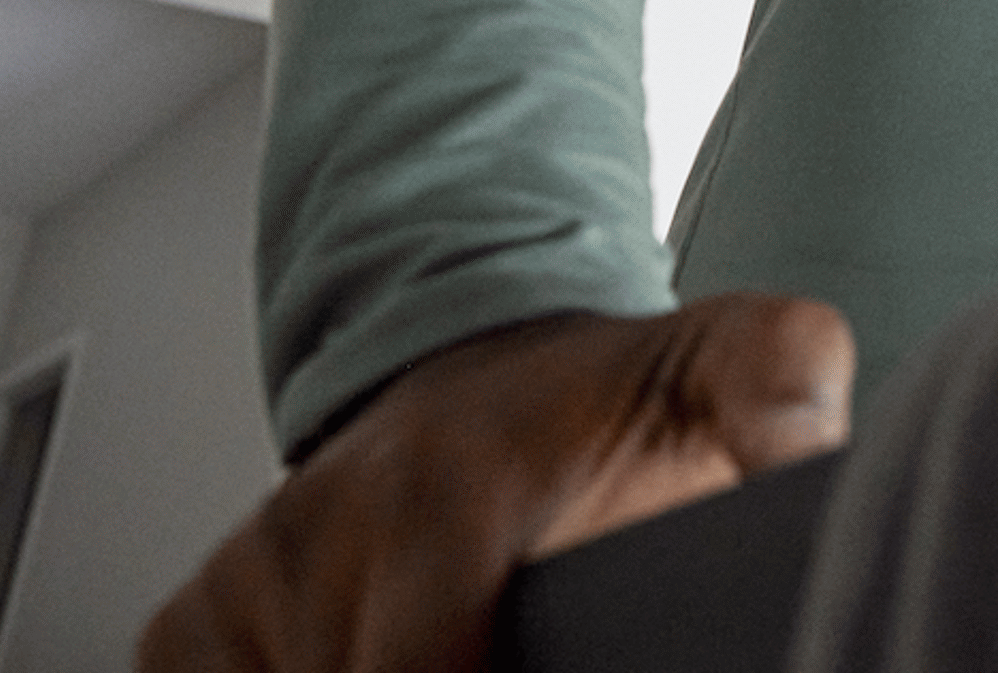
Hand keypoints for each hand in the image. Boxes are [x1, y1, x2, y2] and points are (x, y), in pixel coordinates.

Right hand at [139, 293, 853, 672]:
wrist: (488, 357)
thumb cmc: (611, 397)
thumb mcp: (730, 360)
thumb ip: (780, 387)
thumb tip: (806, 444)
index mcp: (445, 494)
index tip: (551, 670)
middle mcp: (324, 529)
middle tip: (534, 657)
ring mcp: (248, 577)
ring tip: (463, 645)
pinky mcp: (191, 625)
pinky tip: (374, 660)